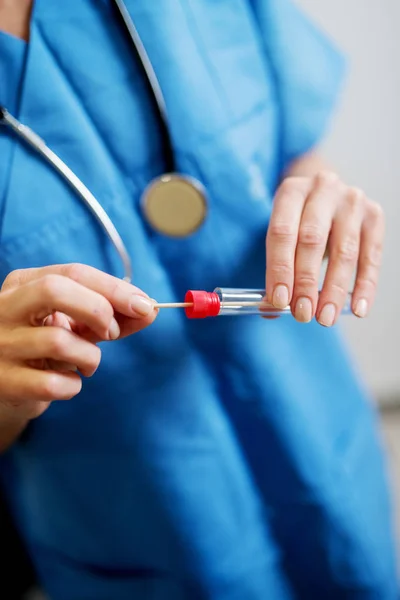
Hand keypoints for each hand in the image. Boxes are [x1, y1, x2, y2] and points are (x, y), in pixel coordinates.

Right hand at [0, 263, 156, 422]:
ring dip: (90, 357)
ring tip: (87, 363)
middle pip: (55, 290)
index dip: (115, 289)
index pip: (73, 273)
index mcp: (23, 283)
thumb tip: (149, 310)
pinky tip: (69, 382)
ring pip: (58, 341)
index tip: (144, 306)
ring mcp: (0, 345)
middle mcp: (4, 308)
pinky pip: (51, 384)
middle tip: (112, 332)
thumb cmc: (47, 345)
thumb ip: (112, 314)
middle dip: (98, 310)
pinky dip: (73, 386)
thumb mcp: (77, 323)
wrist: (8, 383)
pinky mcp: (3, 382)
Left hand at [265, 171, 383, 325]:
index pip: (282, 233)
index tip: (279, 301)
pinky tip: (358, 309)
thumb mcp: (282, 234)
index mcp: (291, 191)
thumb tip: (269, 311)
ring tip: (325, 318)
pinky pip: (371, 256)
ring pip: (344, 251)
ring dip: (334, 290)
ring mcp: (352, 201)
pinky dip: (365, 286)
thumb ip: (275, 270)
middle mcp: (322, 189)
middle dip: (306, 283)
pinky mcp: (374, 215)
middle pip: (312, 240)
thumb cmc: (299, 219)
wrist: (326, 192)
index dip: (280, 269)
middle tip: (302, 314)